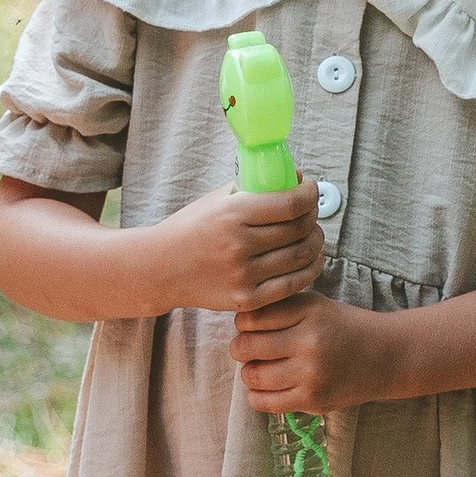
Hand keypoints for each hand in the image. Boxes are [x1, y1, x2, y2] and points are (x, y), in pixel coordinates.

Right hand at [146, 181, 323, 315]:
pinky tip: (312, 258)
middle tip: (312, 211)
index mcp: (232, 214)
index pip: (290, 204)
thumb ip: (255, 187)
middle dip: (313, 216)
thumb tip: (298, 177)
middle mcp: (239, 245)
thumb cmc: (192, 228)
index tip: (310, 188)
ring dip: (315, 241)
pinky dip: (310, 268)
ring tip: (312, 233)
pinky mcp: (247, 299)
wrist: (160, 268)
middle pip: (299, 229)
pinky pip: (293, 284)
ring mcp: (243, 275)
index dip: (309, 194)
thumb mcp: (217, 200)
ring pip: (301, 255)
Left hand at [234, 290, 389, 414]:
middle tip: (248, 349)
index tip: (250, 327)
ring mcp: (312, 374)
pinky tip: (267, 387)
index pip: (252, 317)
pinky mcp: (313, 399)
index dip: (243, 323)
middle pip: (247, 347)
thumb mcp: (316, 305)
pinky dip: (257, 395)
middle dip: (240, 348)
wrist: (386, 356)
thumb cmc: (343, 328)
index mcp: (309, 311)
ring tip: (259, 368)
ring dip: (249, 372)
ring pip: (252, 376)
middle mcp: (310, 341)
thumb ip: (279, 309)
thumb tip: (236, 324)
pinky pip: (264, 402)